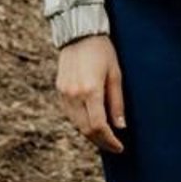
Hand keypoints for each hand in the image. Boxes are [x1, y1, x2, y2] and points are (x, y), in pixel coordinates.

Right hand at [56, 35, 125, 152]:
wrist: (79, 34)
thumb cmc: (102, 51)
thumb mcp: (116, 75)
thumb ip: (117, 102)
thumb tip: (120, 126)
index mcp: (90, 90)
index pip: (99, 126)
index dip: (109, 141)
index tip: (120, 147)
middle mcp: (74, 94)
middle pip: (86, 129)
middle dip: (101, 142)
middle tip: (114, 147)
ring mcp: (65, 93)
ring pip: (76, 124)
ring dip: (91, 134)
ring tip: (105, 137)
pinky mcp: (60, 90)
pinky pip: (70, 115)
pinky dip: (81, 123)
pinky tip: (92, 124)